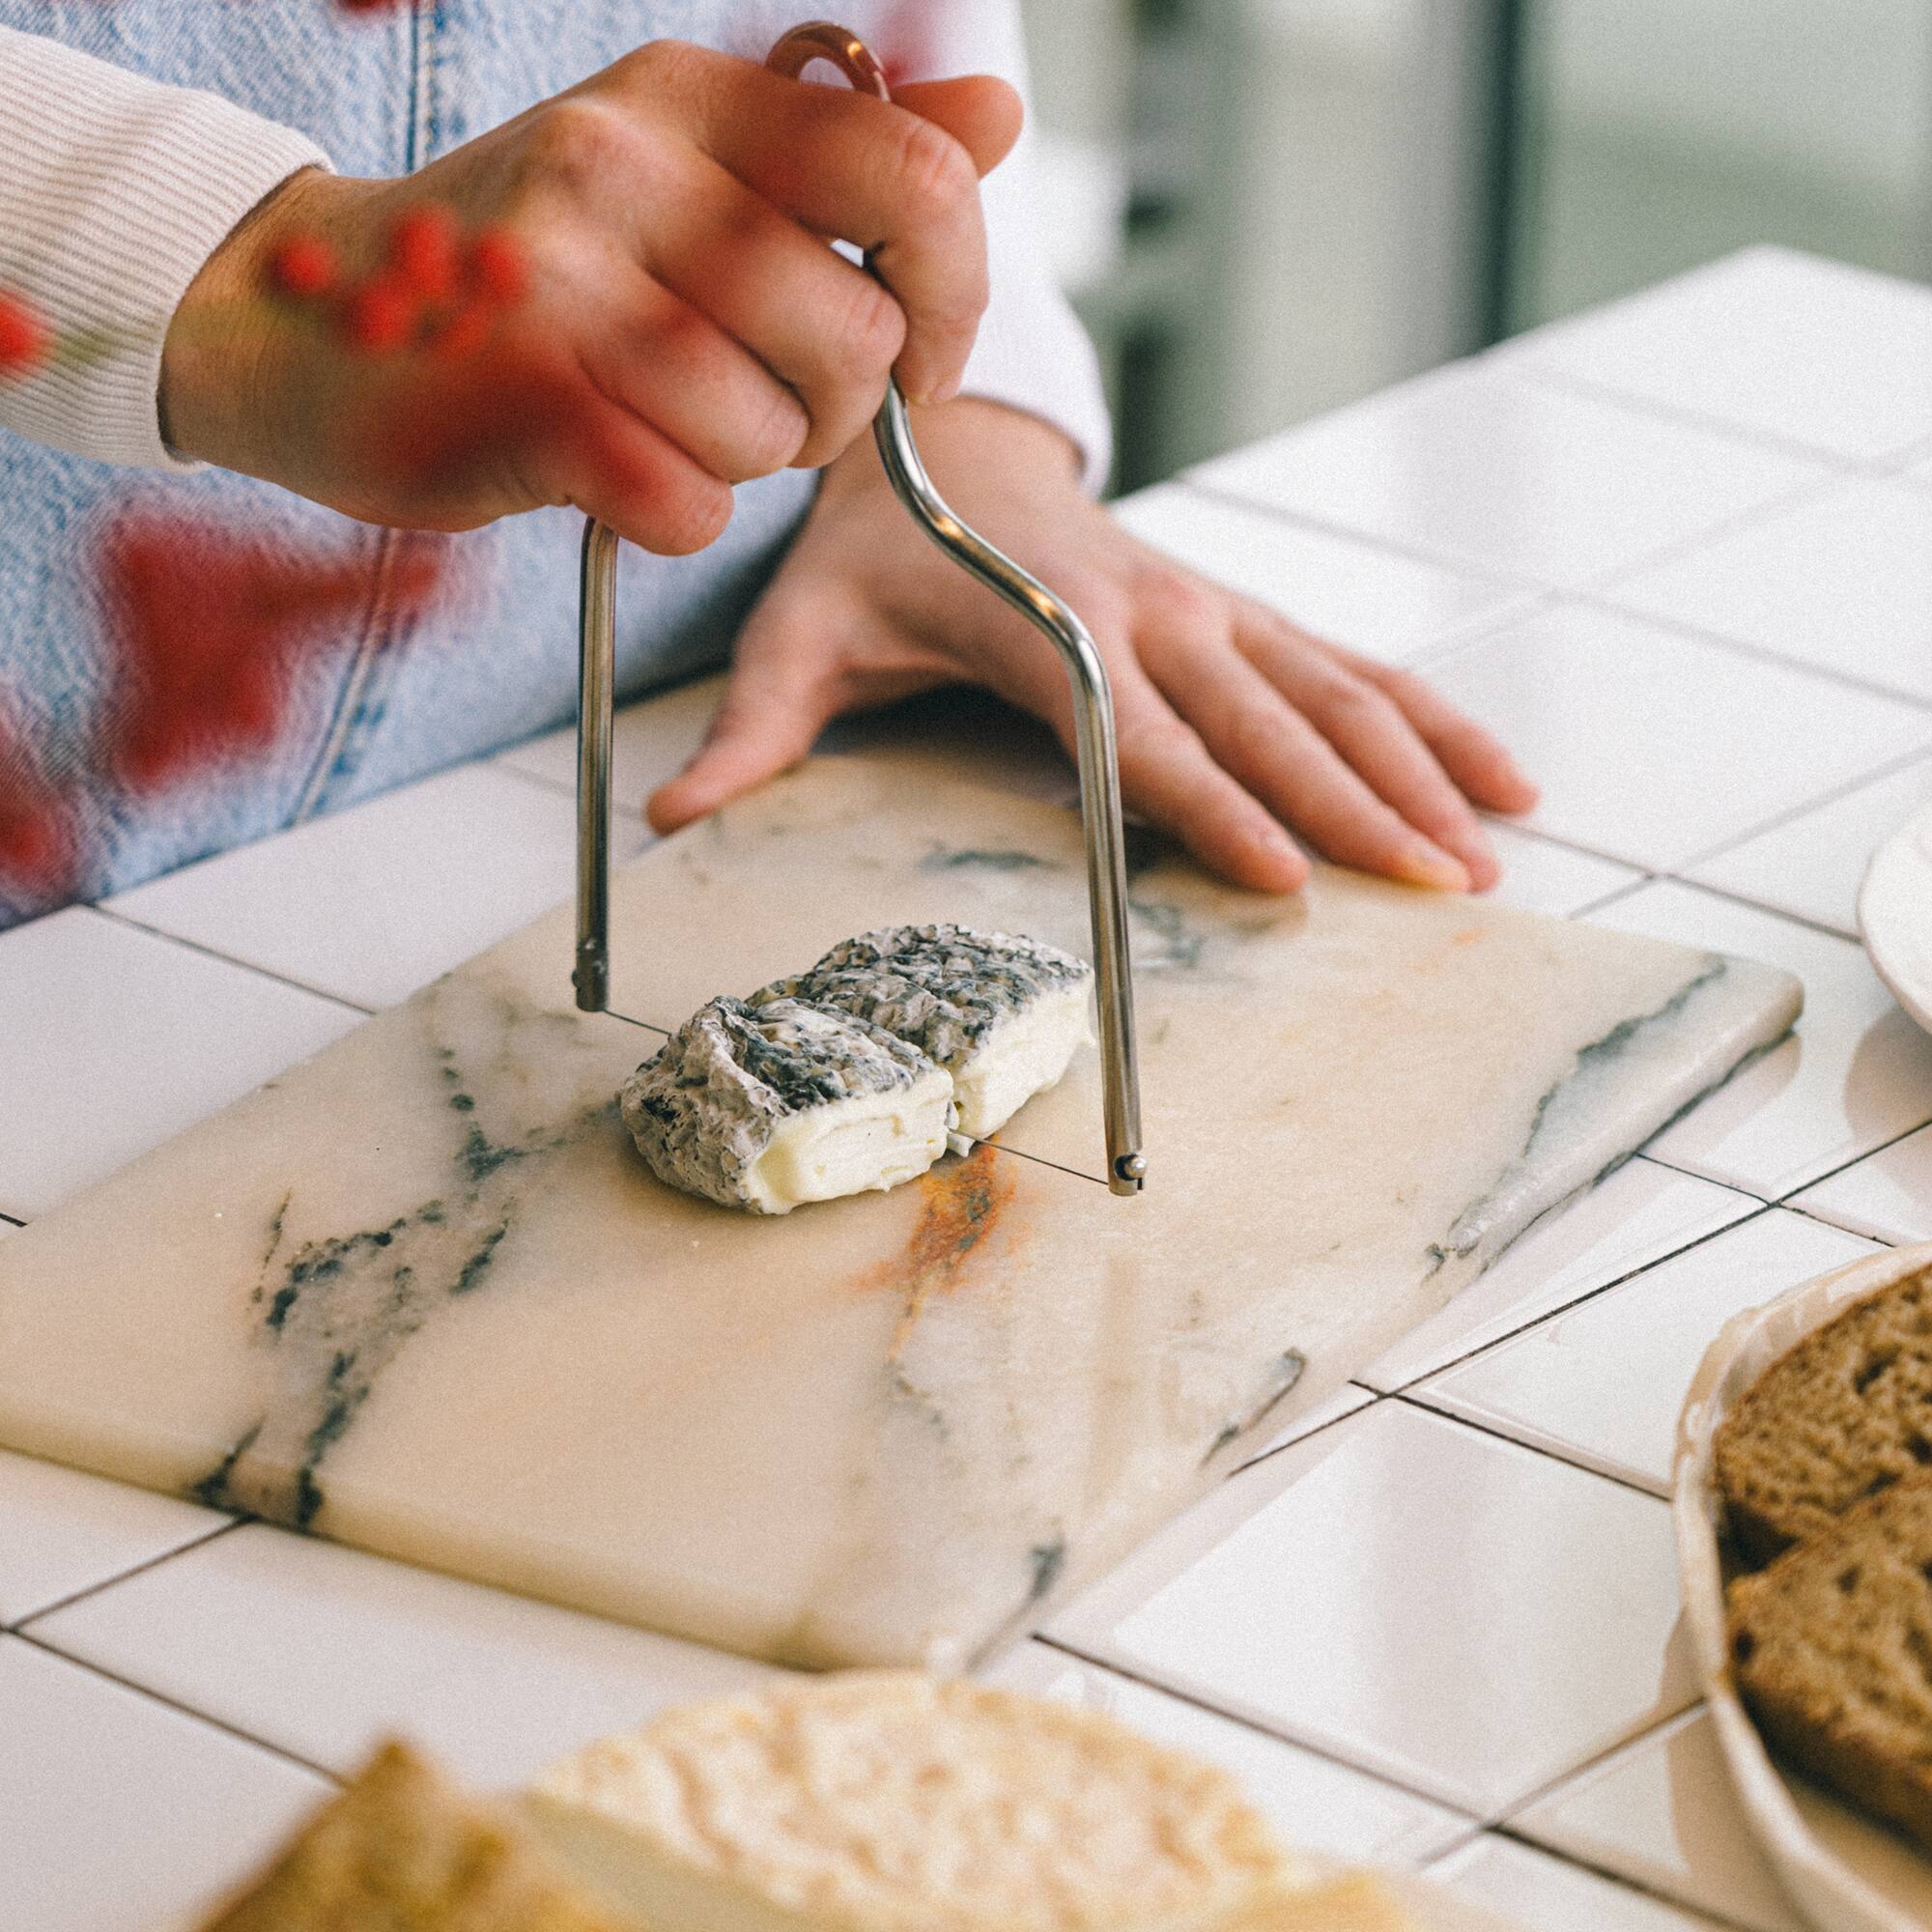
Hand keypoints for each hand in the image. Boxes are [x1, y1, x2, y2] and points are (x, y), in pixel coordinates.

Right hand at [160, 41, 1019, 553]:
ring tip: (661, 420)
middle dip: (837, 407)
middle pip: (861, 336)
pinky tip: (612, 470)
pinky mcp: (522, 402)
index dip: (954, 290)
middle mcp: (624, 166)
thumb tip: (996, 115)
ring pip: (776, 432)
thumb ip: (842, 153)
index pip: (913, 175)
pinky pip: (691, 505)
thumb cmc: (525, 265)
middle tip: (753, 396)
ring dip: (745, 463)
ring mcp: (564, 282)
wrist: (307, 320)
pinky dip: (675, 515)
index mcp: (687, 100)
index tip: (918, 349)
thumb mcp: (681, 169)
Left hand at [650, 400, 1536, 892]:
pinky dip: (1431, 716)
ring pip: (1333, 689)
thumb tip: (673, 811)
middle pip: (1264, 719)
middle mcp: (1149, 615)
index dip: (1211, 805)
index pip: (1141, 733)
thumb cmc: (872, 547)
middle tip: (1436, 887)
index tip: (1284, 877)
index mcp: (1051, 632)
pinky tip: (1501, 774)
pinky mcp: (1236, 608)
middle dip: (1354, 807)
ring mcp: (1208, 606)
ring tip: (1494, 848)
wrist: (948, 437)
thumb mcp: (796, 629)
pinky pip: (1351, 660)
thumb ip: (751, 724)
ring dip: (1417, 769)